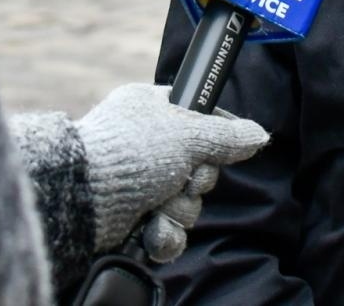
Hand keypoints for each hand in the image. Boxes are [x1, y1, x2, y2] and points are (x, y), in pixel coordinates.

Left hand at [74, 83, 268, 255]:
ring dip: (178, 210)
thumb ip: (226, 136)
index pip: (201, 118)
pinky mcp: (132, 217)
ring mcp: (139, 182)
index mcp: (153, 109)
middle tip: (184, 179)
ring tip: (160, 207)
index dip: (217, 135)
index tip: (226, 147)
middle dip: (196, 182)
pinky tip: (152, 230)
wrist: (84, 198)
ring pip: (185, 201)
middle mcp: (147, 143)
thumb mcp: (188, 133)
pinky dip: (163, 234)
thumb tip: (259, 135)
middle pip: (198, 167)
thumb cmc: (133, 151)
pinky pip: (166, 228)